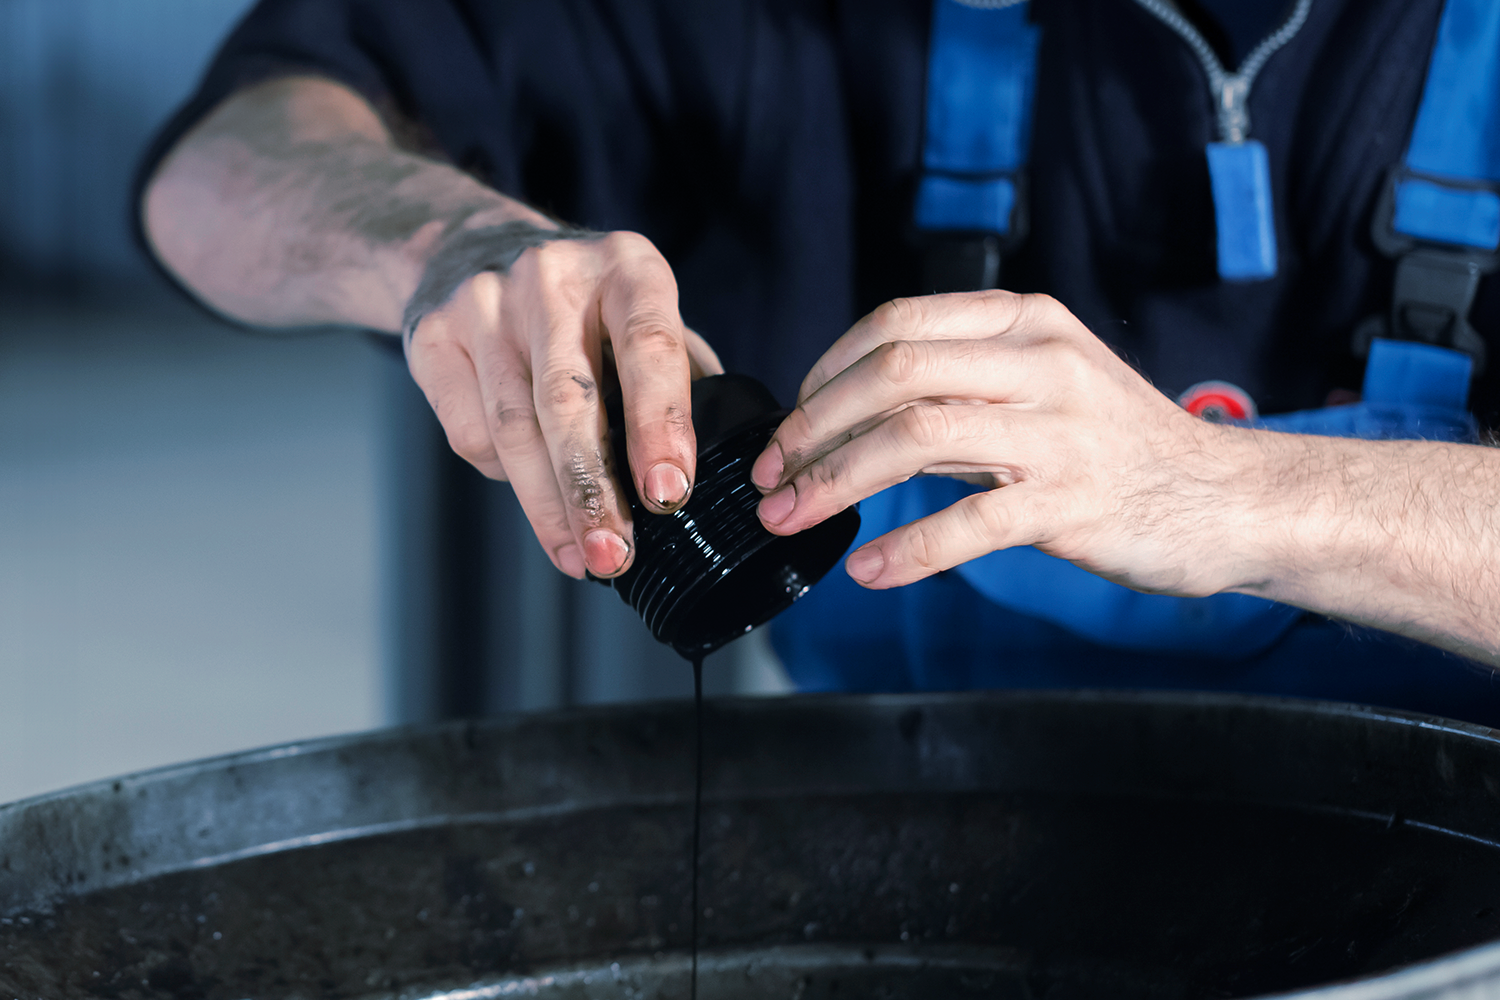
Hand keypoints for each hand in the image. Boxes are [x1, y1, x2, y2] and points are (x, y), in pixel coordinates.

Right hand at [406, 230, 722, 578]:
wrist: (470, 249)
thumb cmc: (585, 306)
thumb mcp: (644, 315)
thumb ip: (681, 378)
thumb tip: (716, 474)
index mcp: (626, 267)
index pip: (648, 345)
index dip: (660, 424)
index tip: (669, 491)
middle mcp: (551, 276)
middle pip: (569, 399)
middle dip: (594, 489)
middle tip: (615, 553)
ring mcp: (485, 303)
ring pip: (515, 428)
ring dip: (550, 507)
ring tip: (582, 556)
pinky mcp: (434, 337)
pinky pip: (471, 435)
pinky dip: (508, 481)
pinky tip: (539, 502)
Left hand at [750, 290, 1260, 597]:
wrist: (1226, 499)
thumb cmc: (1120, 445)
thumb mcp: (1045, 382)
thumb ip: (962, 382)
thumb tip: (853, 408)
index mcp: (1025, 322)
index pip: (896, 324)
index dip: (827, 372)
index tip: (794, 421)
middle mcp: (1039, 363)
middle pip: (891, 372)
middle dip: (813, 426)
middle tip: (773, 472)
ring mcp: (1058, 432)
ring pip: (914, 438)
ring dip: (835, 481)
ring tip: (792, 517)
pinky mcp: (1072, 502)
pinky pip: (968, 523)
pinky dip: (907, 550)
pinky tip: (870, 571)